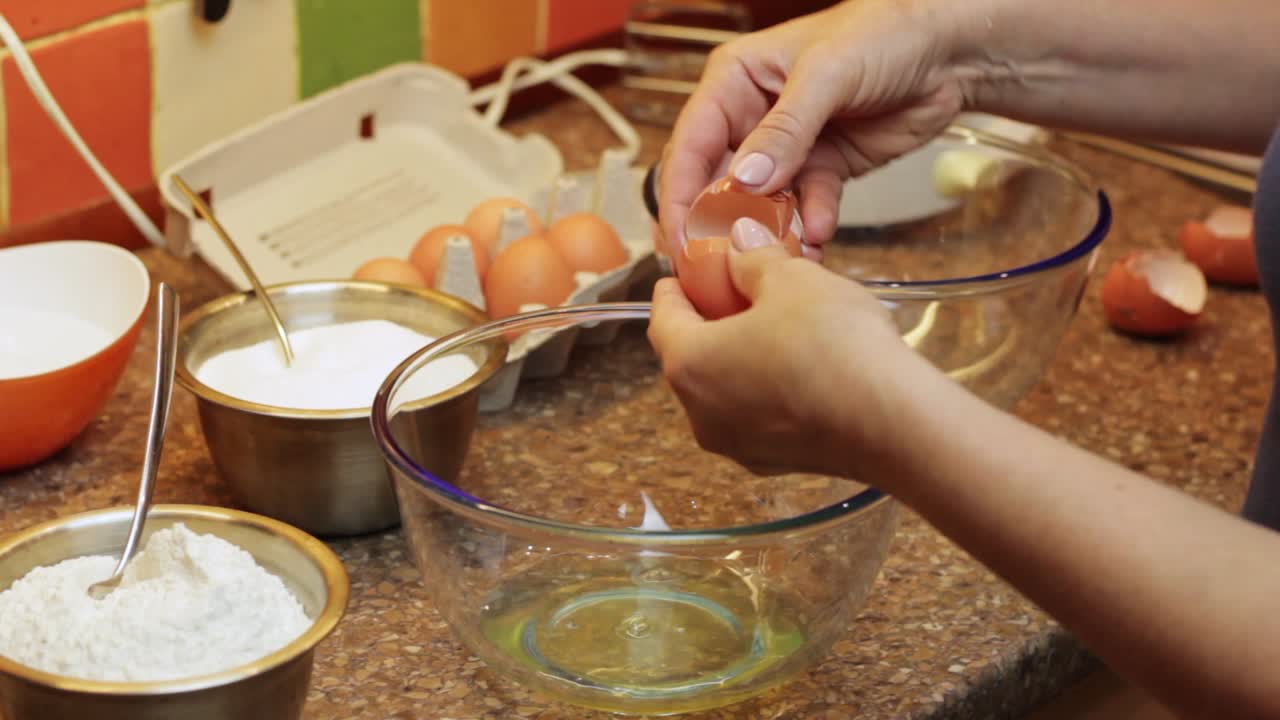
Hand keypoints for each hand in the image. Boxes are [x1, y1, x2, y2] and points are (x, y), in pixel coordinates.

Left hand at [647, 218, 928, 478]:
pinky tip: (800, 366)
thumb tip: (740, 244)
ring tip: (775, 327)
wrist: (895, 424)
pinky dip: (767, 389)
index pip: (661, 320)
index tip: (682, 276)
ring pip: (724, 390)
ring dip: (740, 357)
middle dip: (709, 323)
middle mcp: (701, 414)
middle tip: (735, 294)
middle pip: (690, 357)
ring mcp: (736, 445)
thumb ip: (755, 258)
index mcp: (690, 364)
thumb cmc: (835, 347)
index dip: (673, 291)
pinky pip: (757, 416)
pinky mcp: (774, 462)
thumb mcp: (792, 280)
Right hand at [658, 0, 973, 257]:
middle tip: (722, 265)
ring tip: (778, 259)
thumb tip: (743, 180)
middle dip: (720, 225)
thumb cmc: (884, 32)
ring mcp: (787, 147)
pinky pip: (805, 208)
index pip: (690, 146)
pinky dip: (808, 227)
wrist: (949, 49)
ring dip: (767, 234)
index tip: (681, 241)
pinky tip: (816, 240)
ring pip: (760, 204)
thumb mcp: (827, 73)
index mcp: (734, 82)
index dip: (681, 197)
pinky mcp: (822, 169)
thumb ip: (785, 129)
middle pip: (717, 183)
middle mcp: (751, 116)